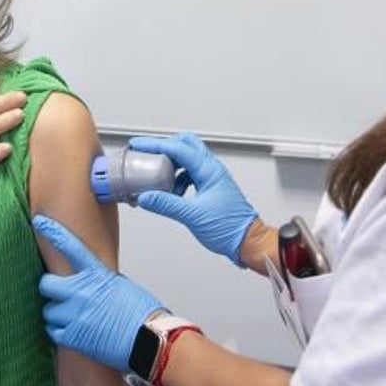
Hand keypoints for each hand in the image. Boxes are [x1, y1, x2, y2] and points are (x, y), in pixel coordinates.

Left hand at [34, 214, 163, 371]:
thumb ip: (101, 279)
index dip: (54, 232)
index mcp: (97, 274)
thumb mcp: (122, 285)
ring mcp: (75, 314)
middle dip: (50, 288)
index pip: (71, 247)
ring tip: (73, 317)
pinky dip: (59, 331)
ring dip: (56, 313)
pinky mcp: (73, 336)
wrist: (148, 338)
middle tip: (59, 294)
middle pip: (46, 283)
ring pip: (48, 310)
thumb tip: (89, 280)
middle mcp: (82, 292)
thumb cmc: (140, 312)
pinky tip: (74, 330)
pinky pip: (52, 330)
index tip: (40, 222)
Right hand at [130, 132, 258, 266]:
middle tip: (147, 153)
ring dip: (171, 165)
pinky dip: (177, 179)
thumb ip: (166, 204)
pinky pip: (190, 174)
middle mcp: (211, 169)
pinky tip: (171, 193)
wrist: (247, 241)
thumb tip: (146, 197)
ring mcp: (212, 177)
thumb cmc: (230, 228)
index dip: (155, 144)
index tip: (138, 145)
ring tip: (157, 177)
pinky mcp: (211, 187)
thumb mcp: (192, 216)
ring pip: (188, 159)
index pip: (178, 148)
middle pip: (186, 144)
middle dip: (164, 146)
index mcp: (209, 170)